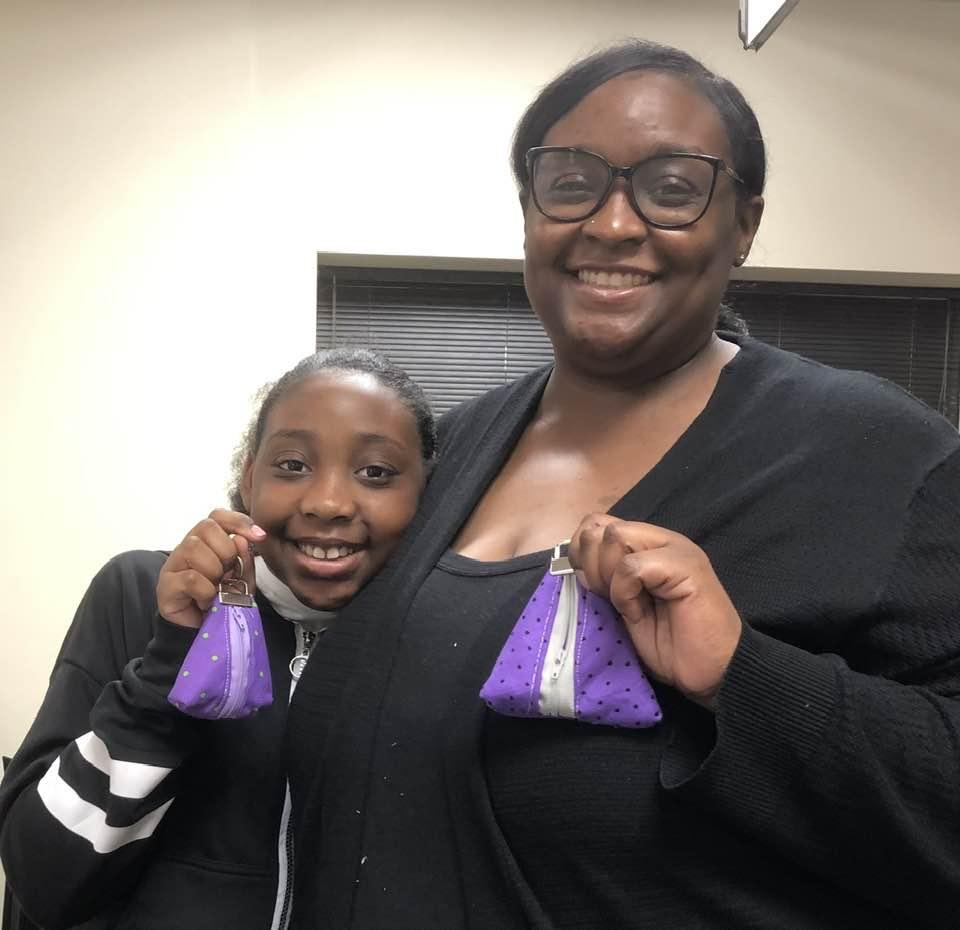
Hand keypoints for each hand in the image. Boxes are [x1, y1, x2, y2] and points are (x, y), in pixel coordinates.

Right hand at [157, 509, 265, 627]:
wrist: (204, 629)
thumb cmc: (222, 598)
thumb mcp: (242, 578)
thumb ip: (245, 559)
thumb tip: (242, 540)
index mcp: (207, 540)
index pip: (218, 516)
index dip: (239, 522)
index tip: (259, 537)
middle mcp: (187, 546)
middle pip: (206, 527)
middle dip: (226, 550)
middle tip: (228, 573)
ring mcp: (174, 563)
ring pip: (195, 548)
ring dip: (215, 571)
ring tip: (216, 588)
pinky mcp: (166, 584)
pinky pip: (191, 577)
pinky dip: (206, 591)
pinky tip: (207, 601)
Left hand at [569, 514, 741, 709]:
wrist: (714, 672)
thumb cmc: (671, 645)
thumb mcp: (623, 607)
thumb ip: (604, 580)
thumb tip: (574, 563)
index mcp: (645, 546)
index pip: (596, 524)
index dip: (581, 552)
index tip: (588, 586)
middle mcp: (659, 540)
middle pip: (600, 527)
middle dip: (591, 564)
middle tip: (607, 597)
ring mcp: (675, 549)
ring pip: (614, 537)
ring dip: (608, 577)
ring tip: (627, 605)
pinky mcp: (686, 565)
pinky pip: (632, 566)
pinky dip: (625, 593)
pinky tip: (638, 613)